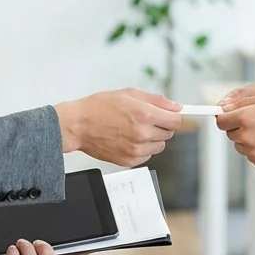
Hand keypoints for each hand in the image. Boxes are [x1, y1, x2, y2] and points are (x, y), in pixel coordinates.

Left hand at [0, 239, 81, 254]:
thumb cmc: (21, 250)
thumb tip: (86, 240)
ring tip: (21, 243)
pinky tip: (11, 250)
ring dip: (27, 250)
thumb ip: (61, 241)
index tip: (67, 243)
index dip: (73, 252)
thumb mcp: (39, 243)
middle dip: (44, 251)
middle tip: (36, 242)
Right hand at [55, 88, 183, 166]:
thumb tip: (176, 106)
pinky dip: (142, 148)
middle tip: (145, 119)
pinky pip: (147, 155)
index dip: (174, 116)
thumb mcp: (129, 93)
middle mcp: (143, 133)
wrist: (78, 125)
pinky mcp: (129, 161)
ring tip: (134, 129)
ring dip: (153, 138)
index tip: (172, 116)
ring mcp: (136, 149)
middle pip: (170, 133)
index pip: (176, 121)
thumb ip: (157, 100)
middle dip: (162, 125)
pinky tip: (128, 138)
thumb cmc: (99, 107)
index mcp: (144, 114)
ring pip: (160, 145)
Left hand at [216, 93, 254, 168]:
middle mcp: (246, 136)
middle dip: (239, 127)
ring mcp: (254, 152)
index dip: (225, 117)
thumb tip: (223, 108)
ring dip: (248, 139)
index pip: (221, 121)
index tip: (229, 117)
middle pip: (230, 134)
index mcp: (246, 117)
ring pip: (241, 146)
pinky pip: (252, 156)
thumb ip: (242, 103)